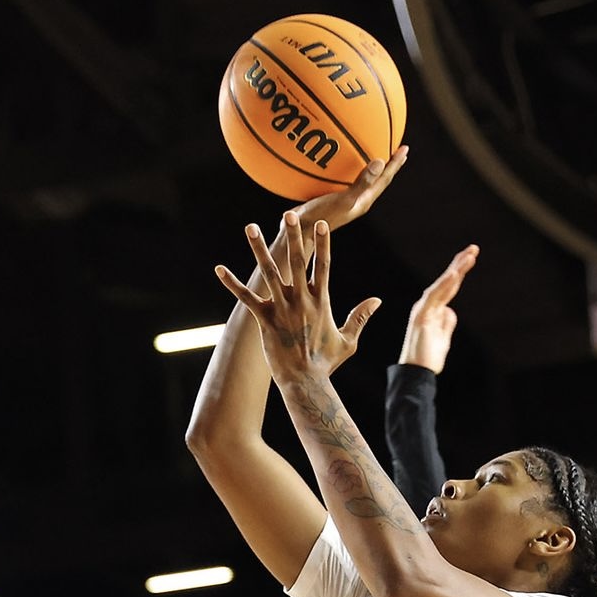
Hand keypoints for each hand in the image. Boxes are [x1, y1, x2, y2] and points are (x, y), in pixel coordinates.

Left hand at [216, 213, 379, 383]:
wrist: (306, 382)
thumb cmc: (326, 363)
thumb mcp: (348, 340)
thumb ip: (360, 316)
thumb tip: (377, 300)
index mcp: (322, 302)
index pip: (323, 266)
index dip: (322, 244)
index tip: (321, 224)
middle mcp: (301, 300)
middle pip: (296, 261)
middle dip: (293, 236)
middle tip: (288, 214)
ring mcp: (282, 309)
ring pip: (269, 272)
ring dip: (259, 249)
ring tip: (251, 227)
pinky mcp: (264, 320)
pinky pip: (246, 298)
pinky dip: (232, 283)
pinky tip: (219, 269)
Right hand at [285, 145, 408, 255]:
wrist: (298, 232)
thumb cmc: (321, 217)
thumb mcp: (344, 200)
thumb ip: (362, 183)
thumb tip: (381, 162)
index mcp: (362, 202)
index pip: (384, 180)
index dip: (394, 164)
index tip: (404, 148)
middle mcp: (356, 201)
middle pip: (377, 180)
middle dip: (387, 166)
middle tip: (397, 150)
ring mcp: (343, 200)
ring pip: (362, 180)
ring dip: (369, 167)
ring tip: (374, 153)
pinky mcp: (330, 198)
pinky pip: (344, 179)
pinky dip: (347, 168)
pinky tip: (339, 161)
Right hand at [399, 246, 478, 372]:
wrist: (417, 373)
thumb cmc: (428, 360)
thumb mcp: (443, 339)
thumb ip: (446, 324)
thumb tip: (450, 311)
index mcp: (432, 311)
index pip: (448, 287)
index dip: (459, 272)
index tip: (470, 258)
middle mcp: (426, 307)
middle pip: (446, 282)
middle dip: (459, 264)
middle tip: (473, 248)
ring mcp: (423, 310)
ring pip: (441, 285)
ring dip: (455, 270)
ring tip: (469, 256)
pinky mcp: (421, 316)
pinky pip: (434, 297)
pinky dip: (445, 285)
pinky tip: (455, 274)